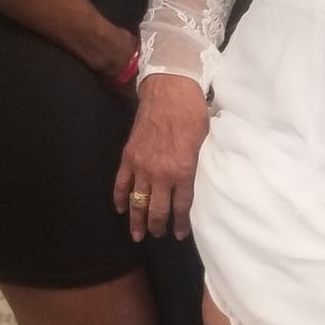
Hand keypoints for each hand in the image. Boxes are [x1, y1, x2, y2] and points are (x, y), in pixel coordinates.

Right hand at [114, 74, 209, 240]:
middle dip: (158, 226)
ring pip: (137, 201)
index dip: (180, 223)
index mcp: (182, 171)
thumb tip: (194, 177)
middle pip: (157, 209)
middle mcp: (160, 173)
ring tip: (138, 235)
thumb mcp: (203, 141)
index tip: (179, 233)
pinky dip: (120, 198)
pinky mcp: (128, 156)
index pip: (181, 206)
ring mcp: (141, 166)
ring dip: (137, 220)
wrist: (169, 90)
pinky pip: (121, 183)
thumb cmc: (192, 112)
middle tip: (158, 235)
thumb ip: (196, 163)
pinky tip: (121, 208)